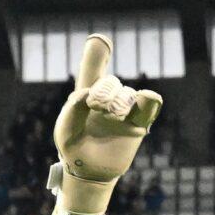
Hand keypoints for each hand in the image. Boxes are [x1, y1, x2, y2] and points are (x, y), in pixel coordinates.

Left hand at [53, 34, 162, 210]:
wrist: (89, 172)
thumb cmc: (74, 149)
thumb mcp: (65, 130)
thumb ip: (72, 109)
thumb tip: (89, 95)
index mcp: (86, 96)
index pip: (92, 69)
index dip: (97, 53)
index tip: (100, 41)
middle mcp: (107, 99)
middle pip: (111, 82)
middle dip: (103, 91)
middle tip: (96, 106)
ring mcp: (124, 110)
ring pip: (128, 93)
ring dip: (119, 101)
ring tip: (113, 116)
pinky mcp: (138, 124)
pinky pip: (150, 103)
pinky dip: (147, 100)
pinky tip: (139, 103)